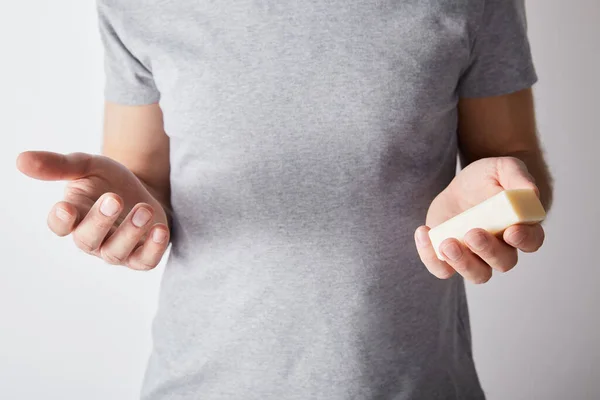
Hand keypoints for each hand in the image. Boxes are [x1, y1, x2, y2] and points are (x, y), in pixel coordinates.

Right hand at [17, 151, 169, 269]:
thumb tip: (21, 159)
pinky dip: (154, 249)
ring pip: (116, 253)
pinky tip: (161, 230)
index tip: (65, 207)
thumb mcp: (87, 165)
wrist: (143, 189)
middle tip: (114, 198)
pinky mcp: (141, 255)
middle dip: (100, 221)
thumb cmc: (108, 180)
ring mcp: (116, 250)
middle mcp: (92, 237)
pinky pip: (145, 261)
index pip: (60, 225)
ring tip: (145, 209)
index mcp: (74, 215)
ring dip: (130, 232)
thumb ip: (59, 165)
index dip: (60, 220)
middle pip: (88, 240)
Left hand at [415, 157, 544, 283]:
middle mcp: (501, 248)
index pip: (531, 241)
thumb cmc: (487, 179)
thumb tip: (530, 192)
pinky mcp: (450, 258)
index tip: (511, 231)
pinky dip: (431, 257)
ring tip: (447, 244)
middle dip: (487, 250)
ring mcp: (475, 256)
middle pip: (503, 262)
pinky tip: (424, 233)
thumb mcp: (502, 168)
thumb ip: (518, 176)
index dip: (524, 240)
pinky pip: (442, 269)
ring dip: (462, 263)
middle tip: (472, 233)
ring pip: (477, 274)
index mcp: (521, 227)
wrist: (461, 188)